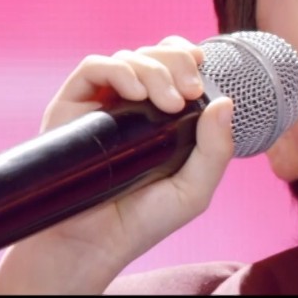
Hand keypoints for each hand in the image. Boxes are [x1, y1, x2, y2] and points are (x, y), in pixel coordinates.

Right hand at [0, 36, 234, 293]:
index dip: (188, 54)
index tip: (203, 65)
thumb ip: (216, 150)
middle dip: (177, 61)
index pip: (175, 64)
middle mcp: (132, 104)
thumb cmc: (145, 219)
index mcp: (163, 115)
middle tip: (190, 91)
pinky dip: (118, 69)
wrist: (94, 244)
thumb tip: (226, 102)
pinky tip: (137, 94)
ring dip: (155, 69)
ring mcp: (101, 103)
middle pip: (155, 53)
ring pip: (129, 57)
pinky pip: (92, 68)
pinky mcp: (71, 107)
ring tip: (169, 103)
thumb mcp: (195, 189)